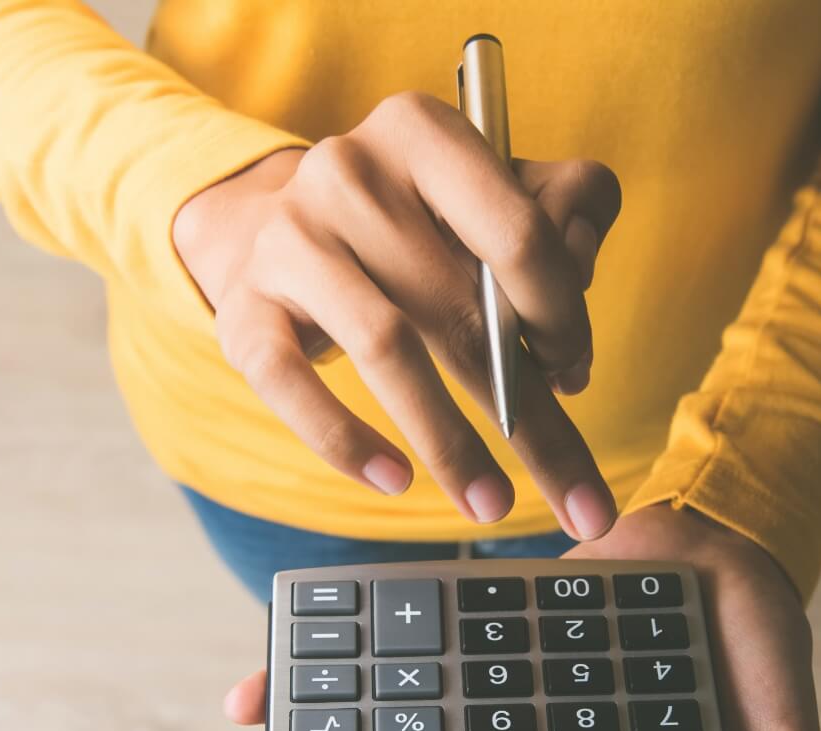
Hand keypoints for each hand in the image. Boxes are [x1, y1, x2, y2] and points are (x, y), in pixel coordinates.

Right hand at [173, 92, 622, 538]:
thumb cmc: (409, 226)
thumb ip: (566, 216)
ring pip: (385, 348)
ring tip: (490, 504)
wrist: (272, 227)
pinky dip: (344, 439)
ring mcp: (287, 242)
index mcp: (423, 135)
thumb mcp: (491, 194)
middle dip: (530, 419)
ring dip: (449, 442)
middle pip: (462, 311)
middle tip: (576, 501)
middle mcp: (348, 174)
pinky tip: (393, 479)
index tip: (575, 375)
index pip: (518, 233)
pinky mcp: (244, 311)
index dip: (563, 318)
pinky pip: (292, 385)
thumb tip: (575, 315)